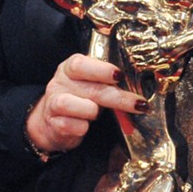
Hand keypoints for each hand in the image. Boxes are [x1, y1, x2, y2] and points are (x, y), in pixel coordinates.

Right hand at [25, 54, 140, 155]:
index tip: (120, 75)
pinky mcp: (53, 124)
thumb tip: (140, 84)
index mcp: (70, 68)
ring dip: (91, 110)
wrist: (54, 121)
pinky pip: (67, 125)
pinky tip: (85, 127)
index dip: (101, 69)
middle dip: (117, 97)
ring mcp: (52, 103)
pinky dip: (80, 127)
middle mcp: (59, 83)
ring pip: (69, 104)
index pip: (80, 64)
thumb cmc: (80, 98)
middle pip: (89, 88)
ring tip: (97, 114)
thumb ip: (108, 80)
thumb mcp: (92, 84)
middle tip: (138, 104)